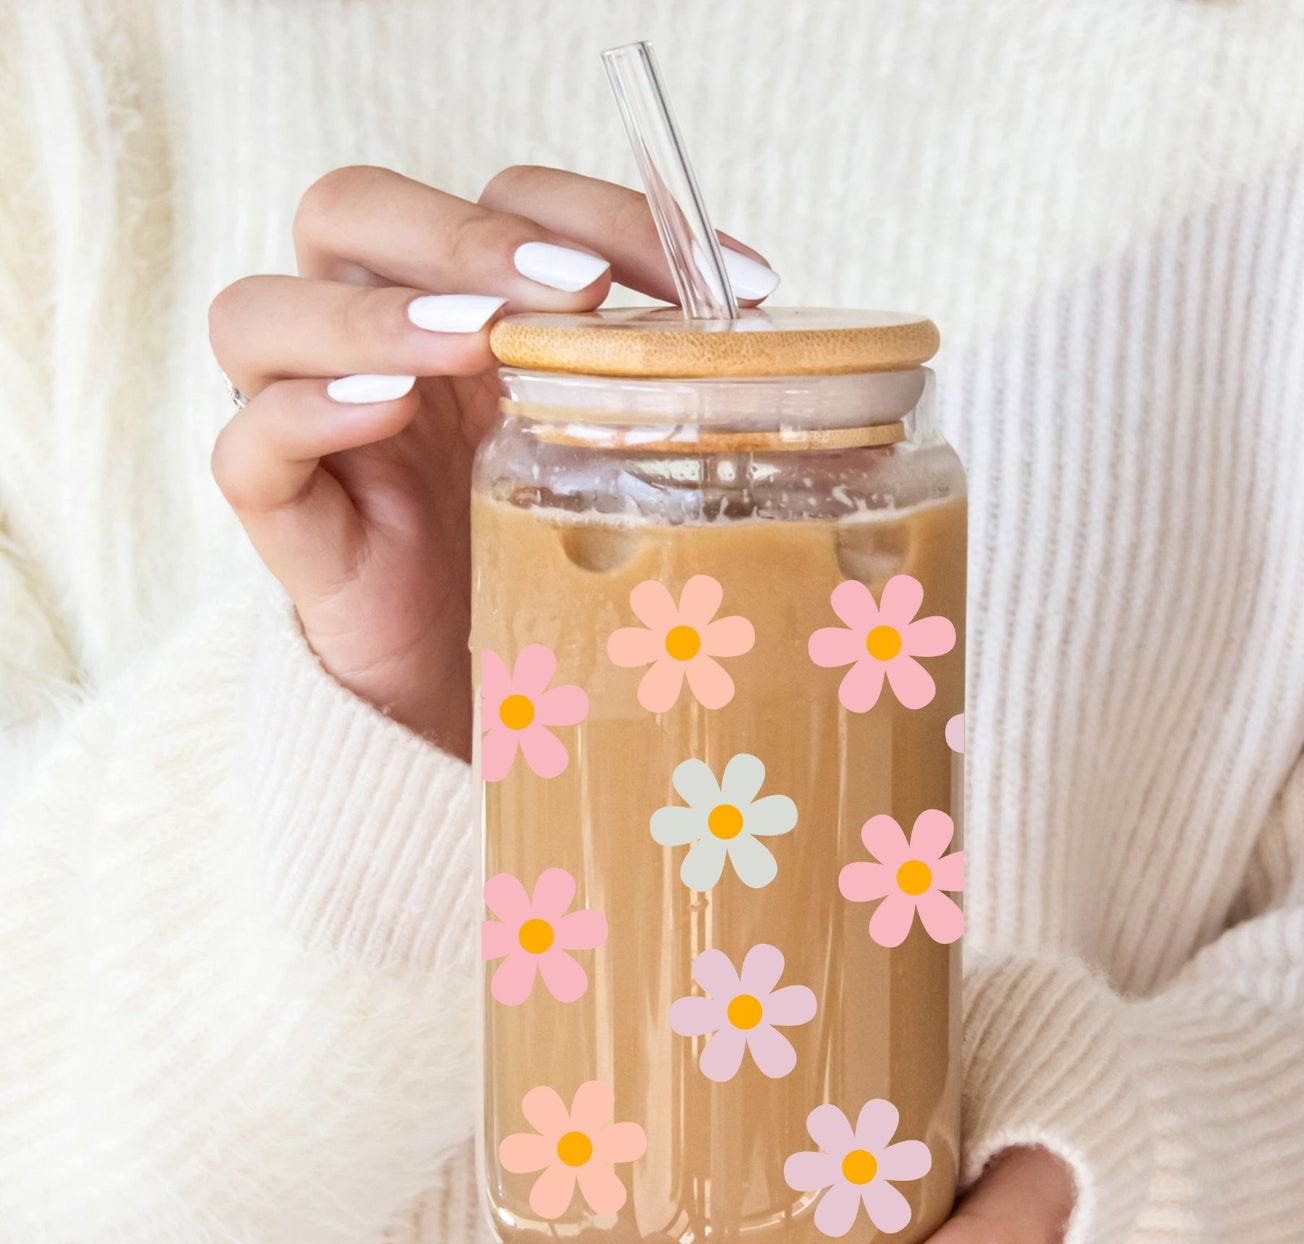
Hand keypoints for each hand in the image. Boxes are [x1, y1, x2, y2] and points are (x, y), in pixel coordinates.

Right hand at [209, 165, 777, 757]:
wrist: (502, 697)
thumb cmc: (566, 565)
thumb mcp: (625, 461)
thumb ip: (658, 391)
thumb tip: (772, 343)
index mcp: (469, 312)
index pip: (502, 203)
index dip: (601, 212)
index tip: (725, 281)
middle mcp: (378, 345)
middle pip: (351, 213)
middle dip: (463, 235)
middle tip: (572, 291)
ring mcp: (319, 426)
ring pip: (261, 312)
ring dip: (374, 313)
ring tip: (478, 339)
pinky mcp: (284, 517)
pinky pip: (247, 444)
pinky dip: (307, 413)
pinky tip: (387, 413)